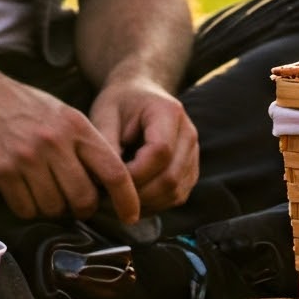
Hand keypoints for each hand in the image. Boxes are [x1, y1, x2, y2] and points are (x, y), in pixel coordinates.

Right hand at [0, 62, 140, 223]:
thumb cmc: (19, 105)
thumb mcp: (60, 113)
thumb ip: (83, 144)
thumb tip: (106, 184)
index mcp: (74, 125)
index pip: (113, 171)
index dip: (127, 199)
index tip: (131, 215)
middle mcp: (54, 141)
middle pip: (84, 198)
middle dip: (82, 208)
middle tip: (74, 202)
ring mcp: (28, 158)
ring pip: (55, 208)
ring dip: (52, 208)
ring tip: (43, 190)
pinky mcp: (3, 172)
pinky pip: (26, 209)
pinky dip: (28, 208)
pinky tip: (22, 190)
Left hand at [89, 74, 198, 213]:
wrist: (137, 94)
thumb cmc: (119, 102)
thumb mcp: (105, 113)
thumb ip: (106, 144)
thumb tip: (105, 180)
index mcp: (168, 112)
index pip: (160, 152)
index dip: (135, 173)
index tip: (109, 180)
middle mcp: (188, 133)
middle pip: (171, 177)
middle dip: (139, 194)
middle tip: (109, 198)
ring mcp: (193, 153)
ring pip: (175, 192)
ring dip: (146, 203)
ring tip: (118, 200)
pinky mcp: (190, 170)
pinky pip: (177, 196)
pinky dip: (155, 204)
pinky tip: (132, 199)